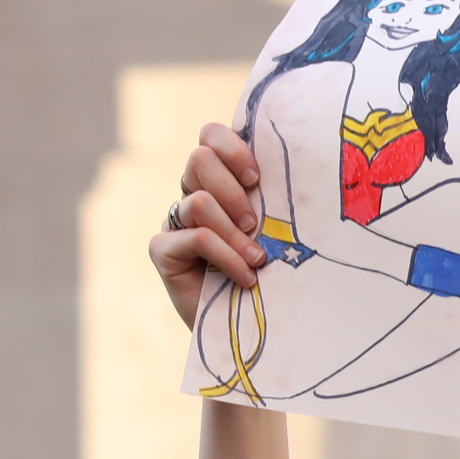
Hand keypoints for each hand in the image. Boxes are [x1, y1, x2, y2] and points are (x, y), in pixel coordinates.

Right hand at [149, 125, 268, 327]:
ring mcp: (174, 221)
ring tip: (257, 258)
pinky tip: (245, 277)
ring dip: (235, 232)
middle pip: (199, 158)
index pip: (211, 135)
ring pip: (199, 201)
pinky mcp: (162, 249)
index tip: (257, 179)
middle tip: (255, 223)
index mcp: (218, 179)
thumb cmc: (268, 271)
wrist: (245, 323)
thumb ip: (271, 198)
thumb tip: (297, 172)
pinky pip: (196, 237)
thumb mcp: (273, 227)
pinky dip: (226, 256)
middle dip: (233, 190)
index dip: (232, 148)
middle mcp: (191, 193)